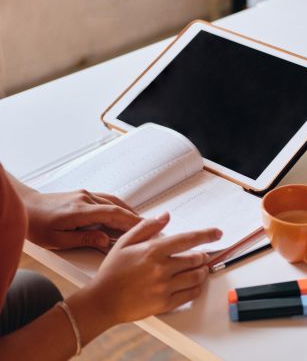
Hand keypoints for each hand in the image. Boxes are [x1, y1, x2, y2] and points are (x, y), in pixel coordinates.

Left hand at [23, 189, 141, 249]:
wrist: (25, 207)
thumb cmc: (36, 225)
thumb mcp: (57, 240)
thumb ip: (84, 239)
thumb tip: (105, 239)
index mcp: (79, 211)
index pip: (112, 214)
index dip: (131, 221)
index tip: (146, 227)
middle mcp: (85, 199)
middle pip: (117, 208)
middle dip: (135, 218)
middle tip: (152, 227)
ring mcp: (85, 195)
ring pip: (114, 202)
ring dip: (129, 212)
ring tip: (142, 222)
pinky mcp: (84, 195)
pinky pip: (107, 200)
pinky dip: (120, 207)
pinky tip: (125, 213)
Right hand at [83, 212, 221, 322]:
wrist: (102, 301)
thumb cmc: (112, 272)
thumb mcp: (125, 242)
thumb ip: (147, 227)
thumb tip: (165, 216)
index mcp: (153, 250)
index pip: (188, 239)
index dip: (206, 234)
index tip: (217, 233)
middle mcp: (162, 268)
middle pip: (196, 259)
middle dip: (202, 256)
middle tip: (201, 256)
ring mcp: (164, 287)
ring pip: (196, 276)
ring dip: (202, 271)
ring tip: (199, 269)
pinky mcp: (165, 303)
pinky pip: (190, 294)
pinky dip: (196, 288)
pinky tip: (193, 284)